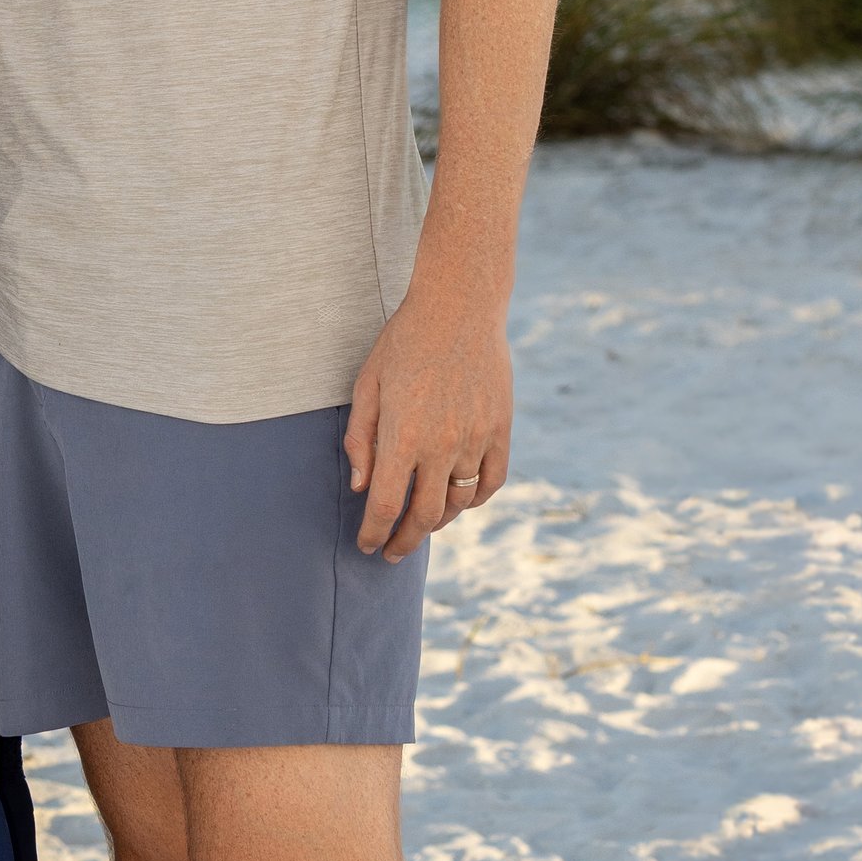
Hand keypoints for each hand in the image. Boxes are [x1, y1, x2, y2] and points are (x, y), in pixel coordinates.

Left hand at [343, 275, 511, 561]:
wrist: (459, 308)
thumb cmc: (403, 343)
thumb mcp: (367, 386)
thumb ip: (360, 440)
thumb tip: (362, 488)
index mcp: (403, 437)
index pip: (387, 506)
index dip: (375, 534)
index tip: (367, 546)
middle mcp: (442, 446)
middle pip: (423, 516)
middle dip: (404, 541)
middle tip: (392, 552)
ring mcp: (476, 439)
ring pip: (459, 503)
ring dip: (437, 522)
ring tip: (421, 526)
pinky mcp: (501, 430)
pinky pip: (492, 481)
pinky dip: (475, 500)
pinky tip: (459, 502)